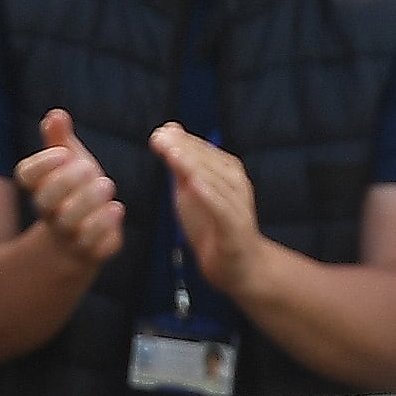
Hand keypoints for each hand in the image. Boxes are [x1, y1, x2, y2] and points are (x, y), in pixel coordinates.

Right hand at [15, 109, 123, 269]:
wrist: (75, 237)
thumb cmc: (72, 188)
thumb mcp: (67, 160)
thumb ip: (59, 138)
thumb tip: (56, 114)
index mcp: (38, 186)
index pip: (27, 176)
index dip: (42, 166)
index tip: (62, 153)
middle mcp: (48, 212)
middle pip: (47, 200)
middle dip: (67, 183)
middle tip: (90, 168)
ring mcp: (68, 233)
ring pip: (70, 223)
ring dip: (88, 203)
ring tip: (106, 184)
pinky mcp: (91, 249)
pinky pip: (93, 245)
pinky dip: (104, 228)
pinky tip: (116, 209)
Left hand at [150, 123, 266, 294]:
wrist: (237, 264)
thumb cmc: (212, 224)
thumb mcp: (190, 190)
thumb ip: (179, 164)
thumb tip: (166, 131)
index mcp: (225, 170)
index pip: (201, 150)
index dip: (180, 140)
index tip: (158, 133)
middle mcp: (235, 183)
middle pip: (208, 161)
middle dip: (184, 149)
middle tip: (160, 139)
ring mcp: (237, 204)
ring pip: (215, 181)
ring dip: (193, 166)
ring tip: (173, 155)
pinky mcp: (236, 227)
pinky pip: (223, 209)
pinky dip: (209, 195)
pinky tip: (194, 185)